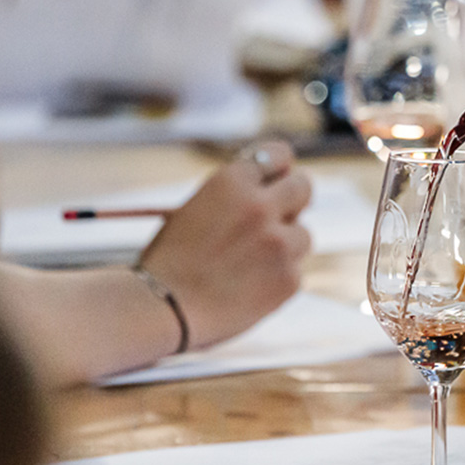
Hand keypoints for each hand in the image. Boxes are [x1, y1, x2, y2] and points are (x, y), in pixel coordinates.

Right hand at [139, 142, 311, 347]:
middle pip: (303, 187)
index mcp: (232, 181)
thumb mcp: (195, 210)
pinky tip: (247, 290)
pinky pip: (294, 271)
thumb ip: (234, 197)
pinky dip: (277, 280)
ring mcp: (279, 242)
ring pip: (303, 235)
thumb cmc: (170, 263)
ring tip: (249, 266)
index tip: (279, 179)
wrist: (161, 310)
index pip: (278, 154)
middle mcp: (260, 206)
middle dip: (295, 201)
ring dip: (285, 246)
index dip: (280, 169)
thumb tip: (273, 190)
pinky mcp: (289, 278)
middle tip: (283, 216)